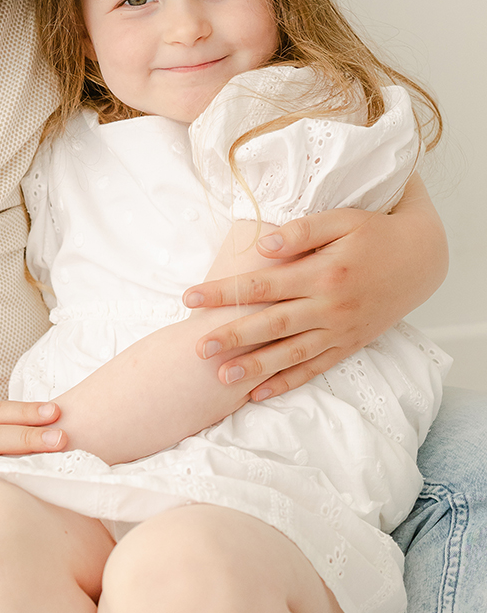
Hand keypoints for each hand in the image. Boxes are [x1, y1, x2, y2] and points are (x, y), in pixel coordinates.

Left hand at [183, 176, 446, 400]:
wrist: (422, 257)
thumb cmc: (375, 232)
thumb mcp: (341, 219)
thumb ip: (301, 232)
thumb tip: (262, 246)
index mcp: (322, 273)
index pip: (262, 284)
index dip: (225, 291)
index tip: (190, 297)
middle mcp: (329, 306)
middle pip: (272, 324)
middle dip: (232, 336)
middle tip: (196, 348)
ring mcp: (340, 330)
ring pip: (291, 354)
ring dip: (255, 367)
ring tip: (222, 378)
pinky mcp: (349, 344)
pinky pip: (316, 368)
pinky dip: (288, 382)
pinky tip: (261, 393)